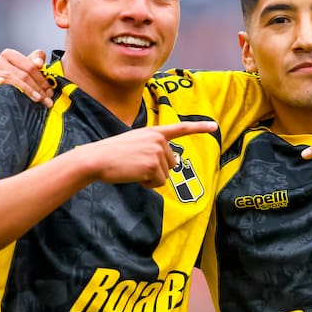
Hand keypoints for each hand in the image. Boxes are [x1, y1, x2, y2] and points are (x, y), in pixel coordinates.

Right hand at [0, 49, 53, 106]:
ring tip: (37, 99)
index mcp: (10, 55)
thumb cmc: (11, 83)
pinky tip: (4, 87)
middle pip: (23, 74)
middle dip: (37, 88)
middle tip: (47, 100)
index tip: (50, 92)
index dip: (42, 80)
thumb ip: (35, 62)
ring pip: (11, 78)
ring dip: (26, 90)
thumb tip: (39, 63)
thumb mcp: (25, 72)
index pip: (30, 66)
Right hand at [83, 121, 217, 187]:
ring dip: (151, 177)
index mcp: (154, 132)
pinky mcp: (153, 166)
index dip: (199, 127)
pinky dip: (148, 184)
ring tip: (133, 169)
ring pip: (166, 174)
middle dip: (157, 169)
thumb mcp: (135, 143)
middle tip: (136, 165)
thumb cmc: (112, 153)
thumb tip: (173, 163)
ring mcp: (157, 152)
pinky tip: (135, 176)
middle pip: (172, 163)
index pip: (180, 128)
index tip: (215, 126)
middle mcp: (159, 140)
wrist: (97, 159)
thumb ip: (154, 148)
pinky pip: (159, 183)